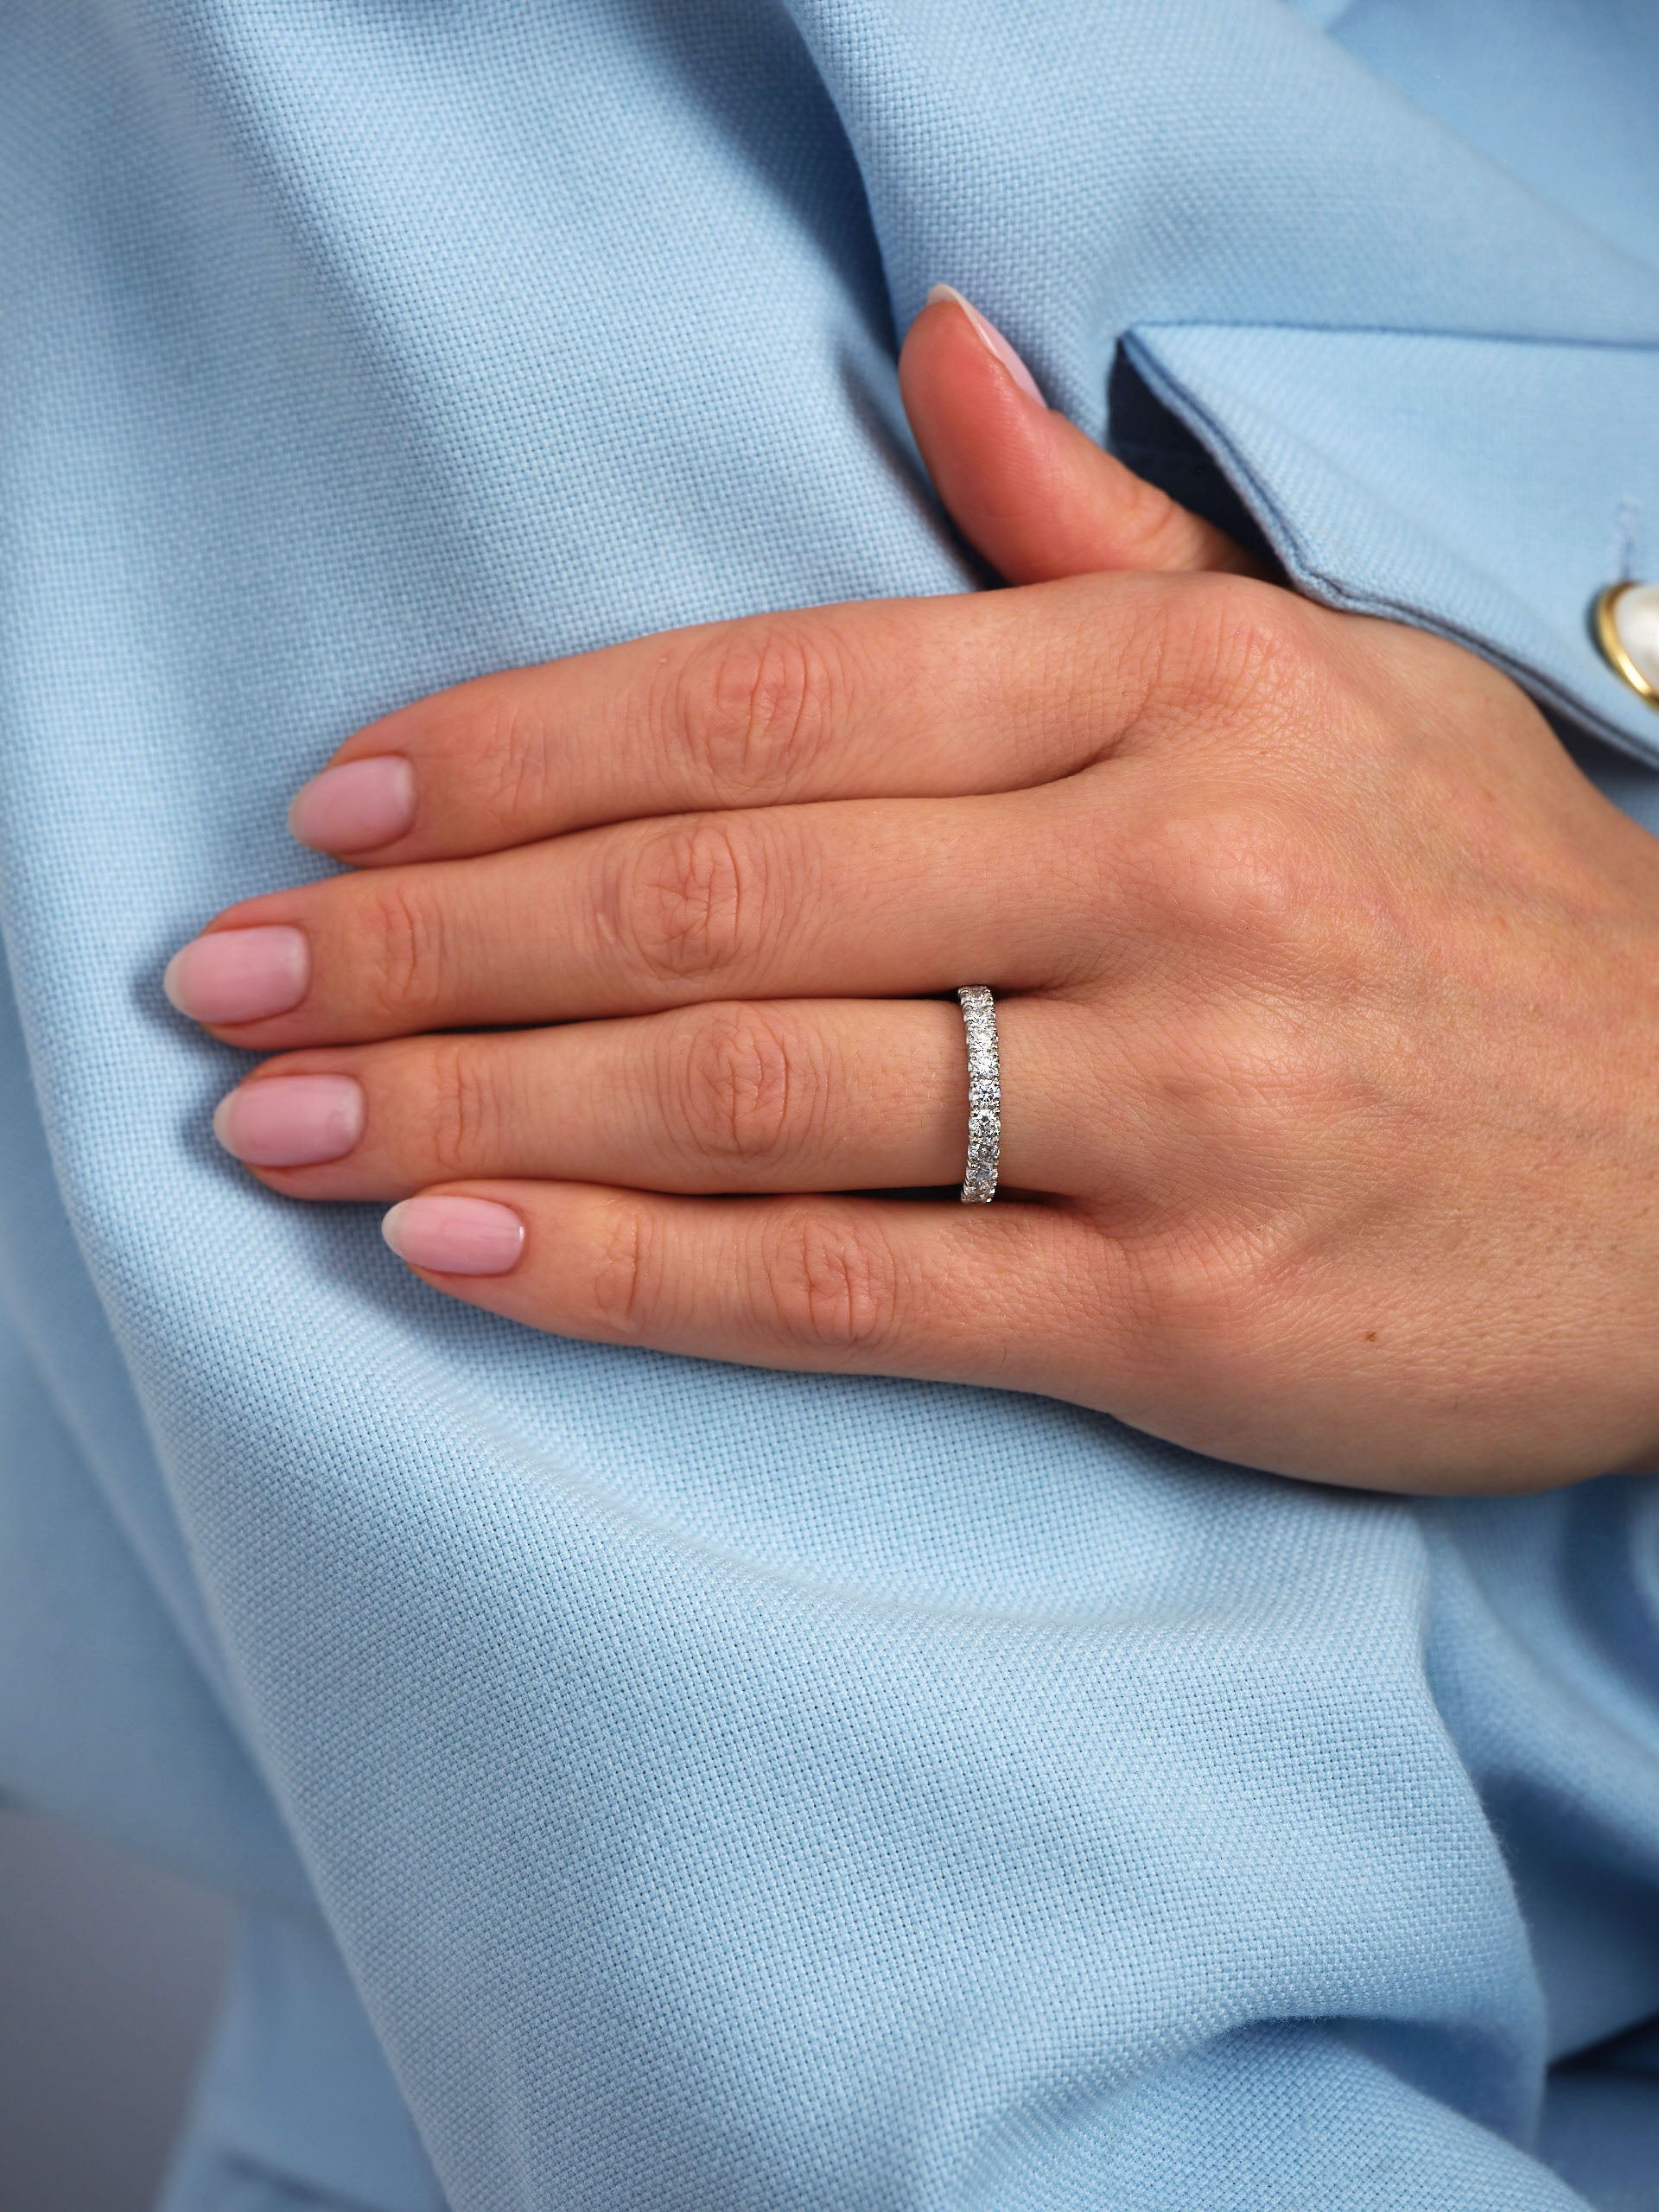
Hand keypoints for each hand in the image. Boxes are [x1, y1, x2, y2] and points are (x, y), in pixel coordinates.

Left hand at [169, 292, 1658, 1493]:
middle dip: (421, 937)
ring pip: (744, 1088)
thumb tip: (931, 354)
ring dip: (468, 1098)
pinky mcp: (1190, 1306)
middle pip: (705, 896)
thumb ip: (1098, 546)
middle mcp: (1168, 870)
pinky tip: (453, 1246)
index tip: (330, 802)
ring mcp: (1183, 1094)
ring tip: (275, 1121)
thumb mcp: (1331, 678)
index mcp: (1178, 690)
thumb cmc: (1501, 914)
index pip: (763, 700)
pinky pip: (851, 1283)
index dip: (512, 754)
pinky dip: (629, 1267)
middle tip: (224, 979)